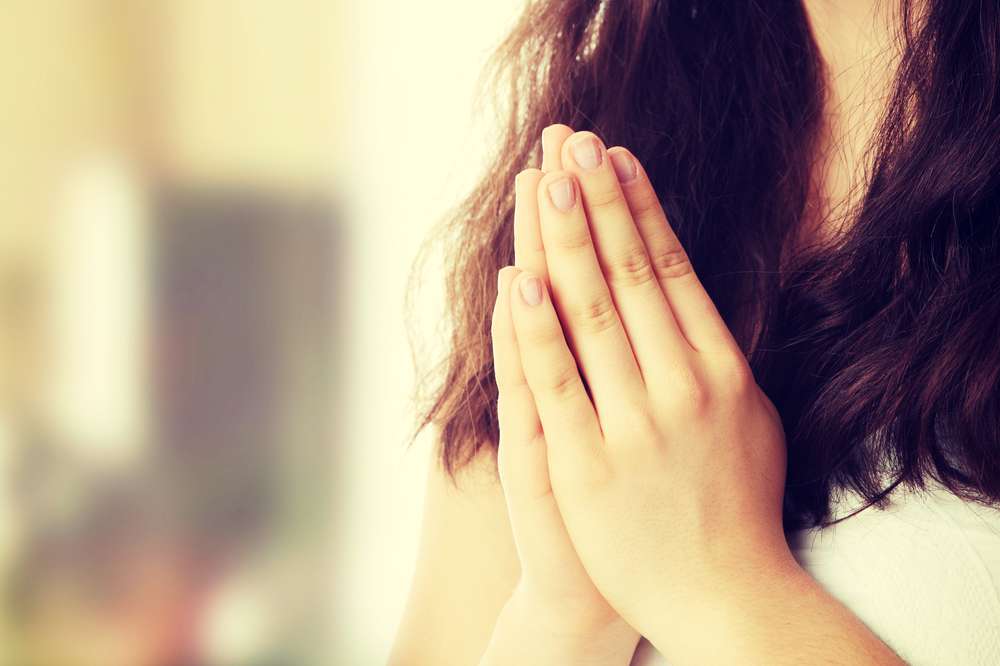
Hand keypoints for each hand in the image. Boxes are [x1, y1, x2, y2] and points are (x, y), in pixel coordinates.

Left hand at [494, 127, 790, 646]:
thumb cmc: (734, 506)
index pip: (675, 271)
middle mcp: (683, 388)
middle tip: (574, 142)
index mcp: (724, 371)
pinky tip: (522, 277)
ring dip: (567, 242)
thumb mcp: (750, 421)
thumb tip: (697, 297)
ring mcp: (635, 425)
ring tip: (547, 179)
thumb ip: (722, 357)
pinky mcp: (586, 465)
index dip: (641, 209)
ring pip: (592, 316)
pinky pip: (556, 383)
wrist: (724, 596)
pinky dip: (537, 328)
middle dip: (598, 203)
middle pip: (631, 277)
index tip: (616, 158)